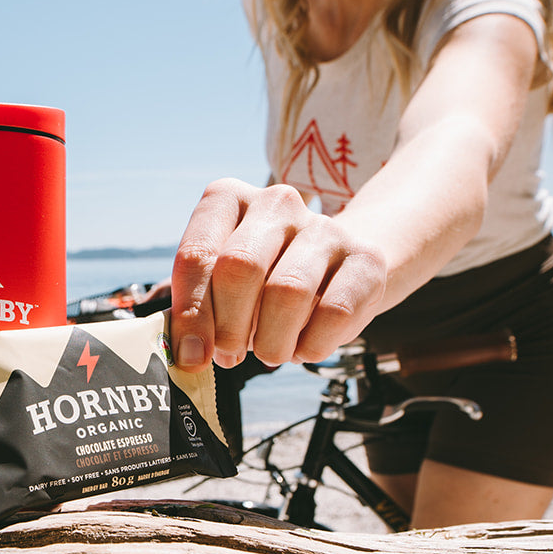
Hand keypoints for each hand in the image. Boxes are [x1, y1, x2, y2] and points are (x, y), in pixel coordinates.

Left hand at [171, 179, 386, 369]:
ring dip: (271, 341)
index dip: (191, 313)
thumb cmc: (263, 283)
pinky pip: (334, 313)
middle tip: (230, 355)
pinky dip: (311, 345)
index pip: (198, 254)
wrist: (337, 271)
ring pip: (287, 292)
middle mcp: (277, 202)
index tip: (190, 355)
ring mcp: (324, 227)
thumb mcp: (222, 287)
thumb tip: (187, 353)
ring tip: (270, 352)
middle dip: (229, 325)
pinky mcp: (365, 258)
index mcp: (230, 198)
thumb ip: (198, 310)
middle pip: (240, 267)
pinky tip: (304, 346)